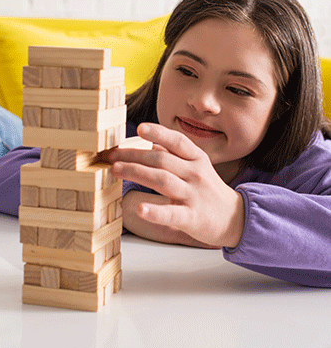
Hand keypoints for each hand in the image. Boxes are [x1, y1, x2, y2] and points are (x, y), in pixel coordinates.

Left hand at [107, 123, 244, 247]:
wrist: (236, 219)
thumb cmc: (208, 190)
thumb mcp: (196, 167)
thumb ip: (175, 155)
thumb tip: (152, 141)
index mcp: (196, 159)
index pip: (177, 141)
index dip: (158, 132)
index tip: (140, 128)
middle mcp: (195, 173)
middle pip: (161, 159)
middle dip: (134, 155)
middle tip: (111, 155)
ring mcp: (194, 195)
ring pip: (162, 179)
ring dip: (137, 173)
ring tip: (116, 170)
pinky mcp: (192, 217)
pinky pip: (172, 213)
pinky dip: (155, 211)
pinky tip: (139, 209)